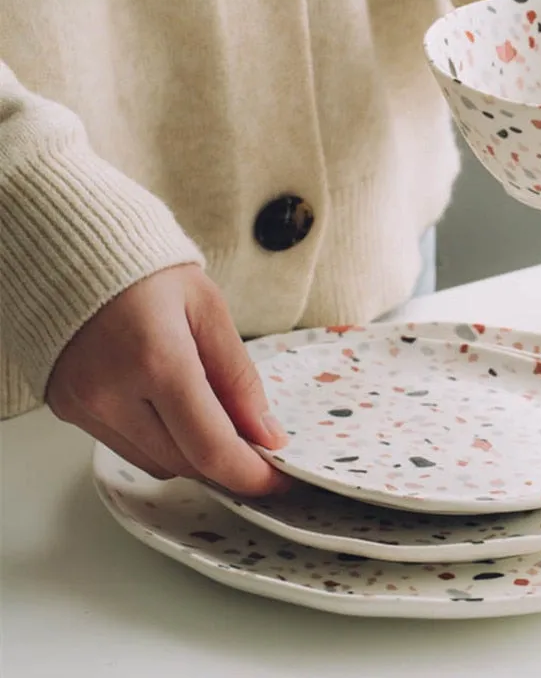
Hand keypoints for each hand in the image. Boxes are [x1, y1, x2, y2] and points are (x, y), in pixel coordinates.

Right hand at [46, 265, 290, 495]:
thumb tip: (267, 435)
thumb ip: (239, 378)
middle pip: (185, 463)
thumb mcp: (210, 311)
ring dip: (193, 454)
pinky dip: (161, 441)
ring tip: (213, 417)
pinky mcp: (68, 410)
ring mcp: (83, 405)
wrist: (76, 253)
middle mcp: (111, 392)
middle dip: (226, 462)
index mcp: (156, 358)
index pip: (210, 446)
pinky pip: (127, 448)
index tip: (279, 479)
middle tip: (255, 446)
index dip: (250, 474)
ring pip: (156, 462)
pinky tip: (174, 411)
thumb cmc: (150, 273)